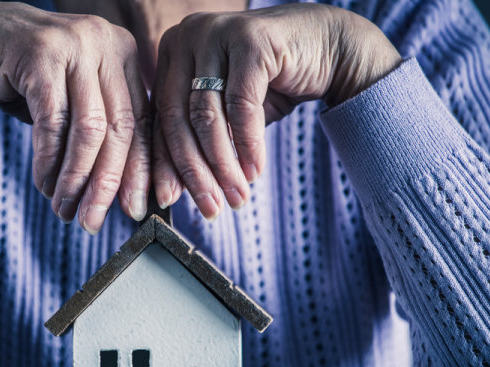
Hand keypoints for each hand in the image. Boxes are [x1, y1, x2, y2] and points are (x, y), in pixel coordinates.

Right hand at [0, 2, 150, 233]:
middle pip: (120, 128)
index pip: (143, 120)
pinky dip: (49, 162)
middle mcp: (105, 41)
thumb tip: (128, 190)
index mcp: (124, 52)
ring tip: (64, 209)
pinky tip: (44, 185)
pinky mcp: (40, 54)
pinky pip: (53, 123)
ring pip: (90, 130)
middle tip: (93, 222)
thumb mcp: (76, 98)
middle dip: (107, 184)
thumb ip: (105, 128)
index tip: (135, 210)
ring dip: (76, 179)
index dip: (142, 171)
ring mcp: (74, 44)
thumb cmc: (28, 79)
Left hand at [152, 4, 402, 218]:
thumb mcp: (226, 113)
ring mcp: (216, 33)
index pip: (160, 117)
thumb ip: (197, 139)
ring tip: (236, 198)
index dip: (164, 163)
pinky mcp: (250, 39)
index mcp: (171, 52)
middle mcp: (187, 36)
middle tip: (209, 209)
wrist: (329, 47)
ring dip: (223, 166)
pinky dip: (247, 145)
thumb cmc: (271, 83)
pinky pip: (241, 106)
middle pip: (178, 119)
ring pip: (207, 117)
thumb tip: (171, 190)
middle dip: (195, 173)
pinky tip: (254, 172)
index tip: (169, 200)